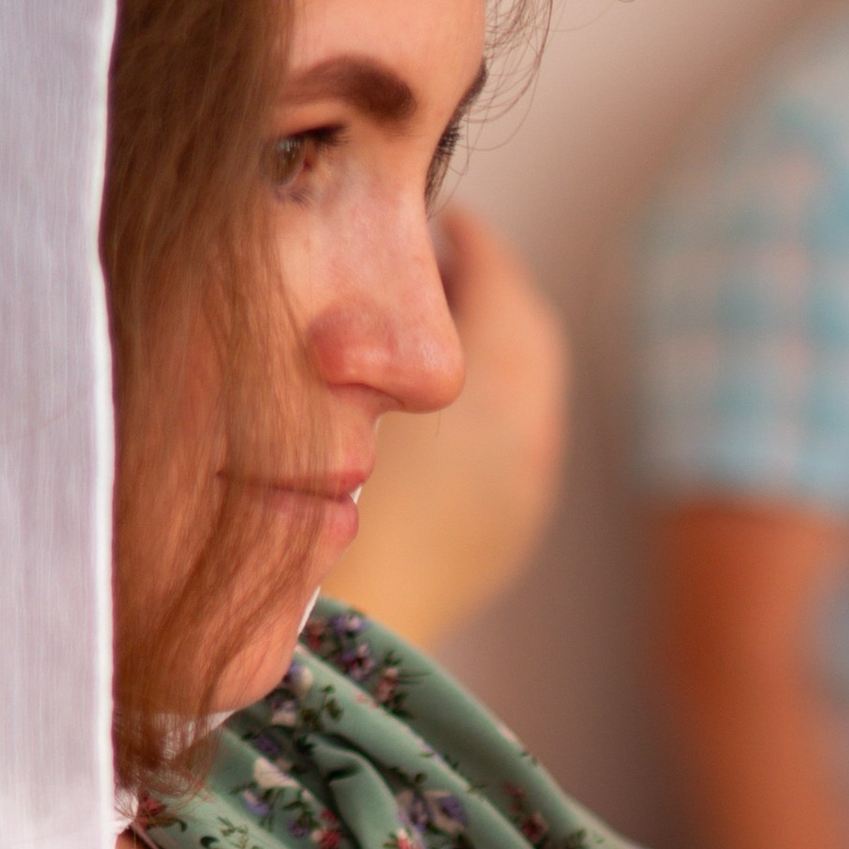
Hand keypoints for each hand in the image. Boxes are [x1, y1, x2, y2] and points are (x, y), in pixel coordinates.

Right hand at [320, 206, 569, 649]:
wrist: (347, 632)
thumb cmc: (317, 505)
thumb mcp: (335, 391)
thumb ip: (371, 327)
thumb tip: (387, 274)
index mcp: (496, 387)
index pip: (502, 284)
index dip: (473, 244)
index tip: (442, 216)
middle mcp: (531, 431)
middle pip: (529, 334)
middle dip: (489, 291)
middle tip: (435, 264)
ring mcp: (528, 485)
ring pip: (529, 389)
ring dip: (492, 349)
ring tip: (426, 336)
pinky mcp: (512, 528)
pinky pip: (519, 439)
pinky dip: (492, 405)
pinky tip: (432, 411)